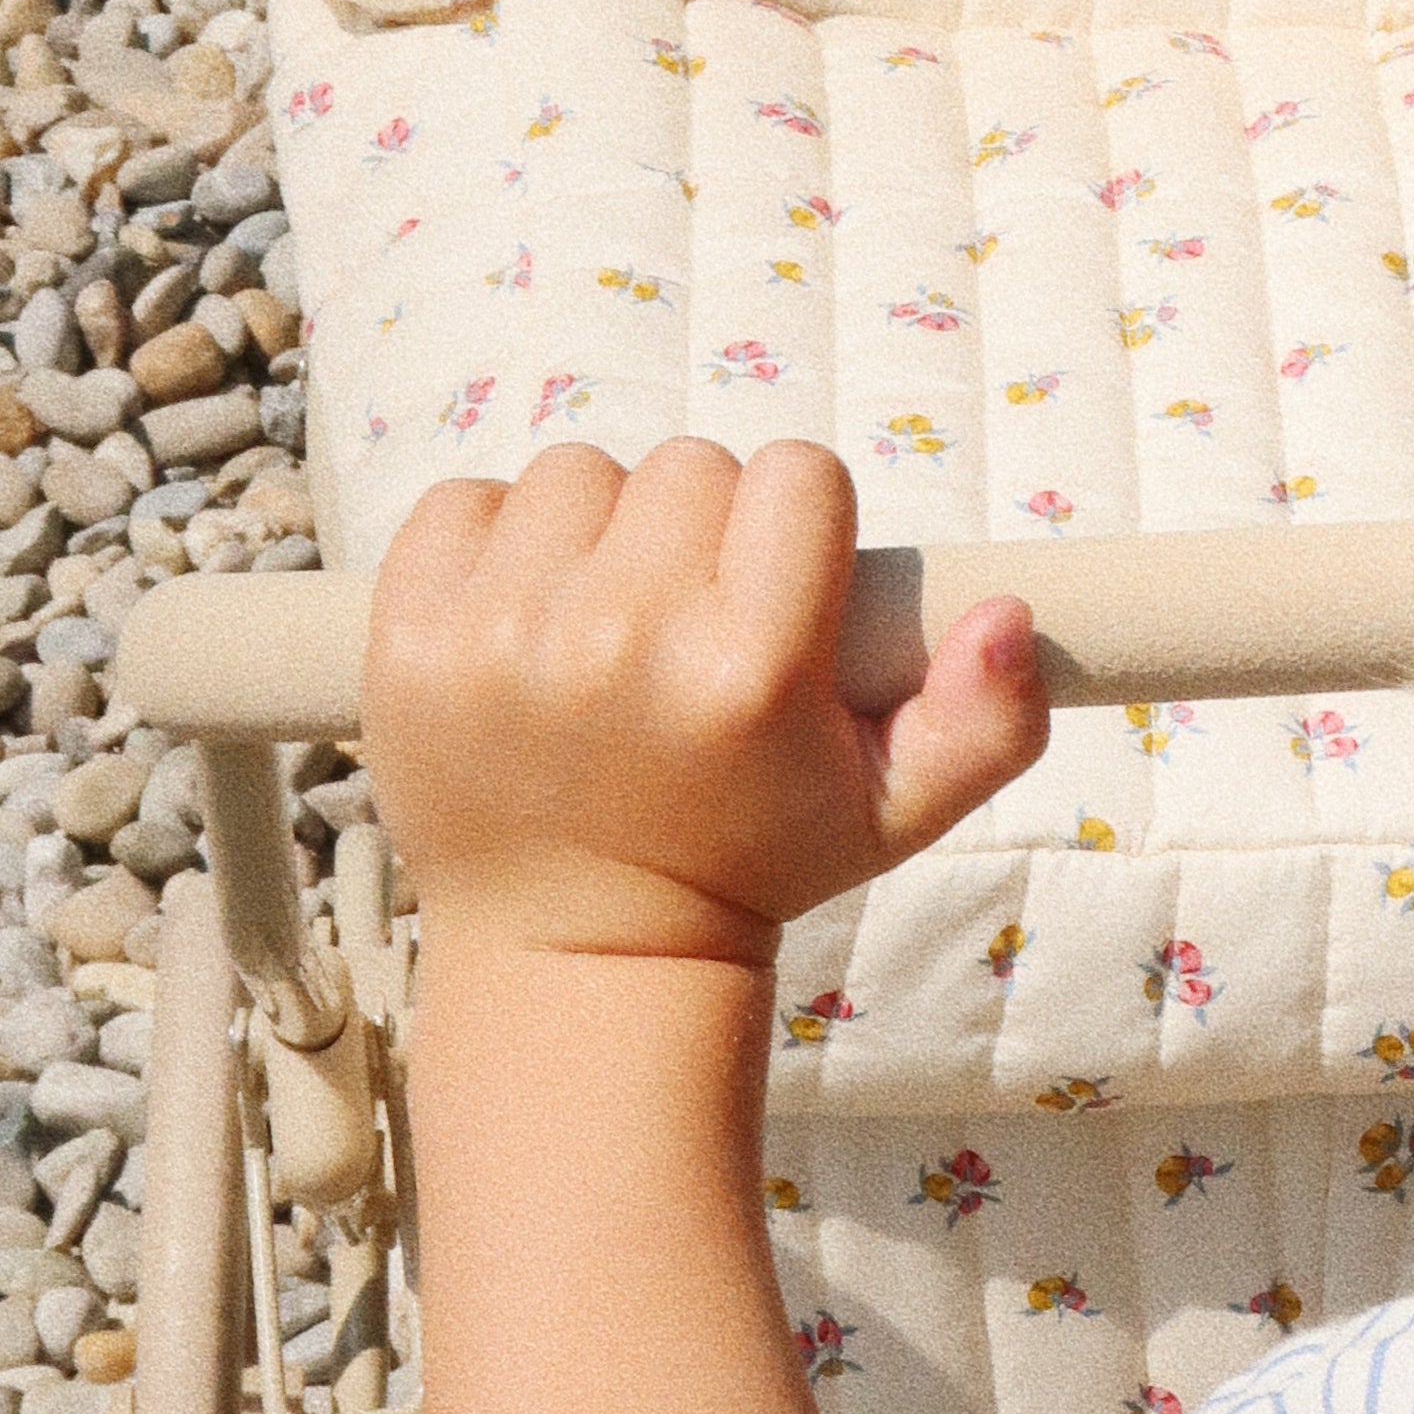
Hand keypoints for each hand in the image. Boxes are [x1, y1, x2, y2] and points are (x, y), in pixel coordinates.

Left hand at [365, 436, 1049, 967]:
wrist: (577, 948)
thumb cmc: (752, 857)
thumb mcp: (900, 811)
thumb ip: (989, 720)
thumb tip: (1008, 611)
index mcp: (748, 671)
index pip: (797, 476)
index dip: (799, 524)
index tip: (779, 588)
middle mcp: (622, 640)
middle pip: (689, 465)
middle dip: (701, 527)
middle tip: (692, 615)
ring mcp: (500, 636)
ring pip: (576, 473)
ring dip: (599, 529)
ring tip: (606, 617)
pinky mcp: (406, 640)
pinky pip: (460, 502)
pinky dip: (493, 542)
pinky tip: (525, 615)